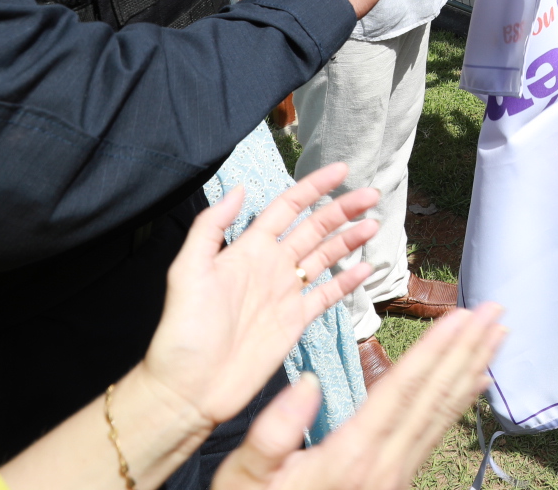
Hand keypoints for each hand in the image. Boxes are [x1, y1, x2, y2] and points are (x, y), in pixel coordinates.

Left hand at [139, 164, 379, 431]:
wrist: (190, 388)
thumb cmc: (183, 331)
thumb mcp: (187, 271)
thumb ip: (211, 227)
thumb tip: (240, 188)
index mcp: (248, 249)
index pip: (288, 208)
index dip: (314, 187)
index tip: (341, 171)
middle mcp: (271, 266)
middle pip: (315, 228)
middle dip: (343, 209)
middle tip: (371, 194)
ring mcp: (286, 293)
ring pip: (326, 257)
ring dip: (350, 239)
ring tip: (374, 223)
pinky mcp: (296, 322)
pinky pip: (327, 295)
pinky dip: (348, 281)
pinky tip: (366, 268)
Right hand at [210, 304, 506, 489]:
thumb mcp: (245, 480)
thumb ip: (273, 435)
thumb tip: (307, 384)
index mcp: (350, 457)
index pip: (401, 391)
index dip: (434, 351)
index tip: (461, 317)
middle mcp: (384, 467)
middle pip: (434, 398)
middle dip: (467, 350)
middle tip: (495, 312)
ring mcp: (396, 478)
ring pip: (442, 416)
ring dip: (472, 371)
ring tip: (497, 337)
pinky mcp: (397, 483)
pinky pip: (436, 434)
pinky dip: (459, 402)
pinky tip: (474, 383)